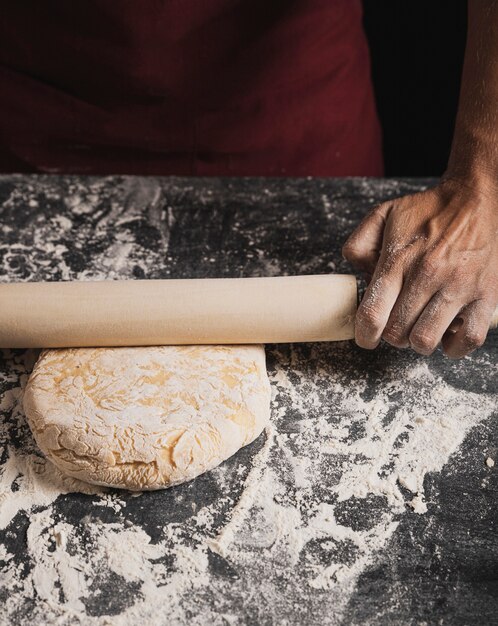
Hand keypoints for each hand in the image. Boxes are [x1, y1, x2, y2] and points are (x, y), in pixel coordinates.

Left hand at [342, 178, 497, 357]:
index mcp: (399, 259)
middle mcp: (428, 275)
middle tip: (397, 323)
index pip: (373, 313)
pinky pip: (468, 339)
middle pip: (397, 332)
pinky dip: (453, 347)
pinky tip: (446, 334)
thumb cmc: (429, 210)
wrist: (478, 198)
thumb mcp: (383, 215)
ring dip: (417, 341)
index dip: (365, 334)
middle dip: (391, 335)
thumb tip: (357, 274)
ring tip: (419, 327)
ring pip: (426, 340)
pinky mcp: (486, 295)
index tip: (366, 338)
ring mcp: (459, 287)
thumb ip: (359, 244)